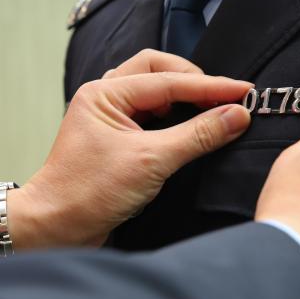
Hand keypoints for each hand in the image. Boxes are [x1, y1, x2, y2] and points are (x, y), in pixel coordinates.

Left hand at [8, 51, 251, 248]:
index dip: (211, 87)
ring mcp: (110, 117)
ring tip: (213, 107)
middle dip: (194, 81)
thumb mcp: (151, 162)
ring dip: (183, 96)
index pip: (169, 81)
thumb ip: (197, 136)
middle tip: (225, 98)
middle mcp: (105, 98)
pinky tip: (191, 125)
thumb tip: (236, 116)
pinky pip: (151, 113)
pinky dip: (175, 115)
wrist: (55, 228)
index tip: (244, 92)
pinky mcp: (117, 138)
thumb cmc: (88, 193)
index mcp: (105, 94)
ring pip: (154, 89)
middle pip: (159, 70)